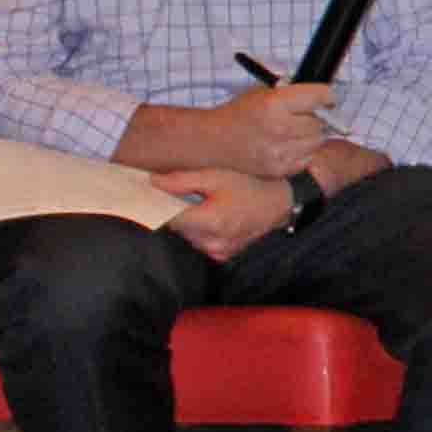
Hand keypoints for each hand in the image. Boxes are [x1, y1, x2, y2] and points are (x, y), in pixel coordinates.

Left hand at [151, 168, 291, 263]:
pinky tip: (214, 218)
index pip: (168, 219)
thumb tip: (153, 183)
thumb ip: (183, 180)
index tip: (156, 195)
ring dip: (189, 223)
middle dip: (178, 212)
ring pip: (188, 237)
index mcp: (209, 221)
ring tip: (204, 205)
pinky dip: (201, 232)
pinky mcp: (223, 255)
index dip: (159, 206)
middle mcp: (212, 242)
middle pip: (177, 228)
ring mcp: (217, 251)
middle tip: (187, 195)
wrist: (279, 204)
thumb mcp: (217, 176)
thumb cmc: (249, 186)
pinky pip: (201, 243)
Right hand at [210, 82, 336, 179]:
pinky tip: (285, 146)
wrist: (213, 140)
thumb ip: (292, 94)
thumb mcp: (262, 92)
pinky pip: (307, 158)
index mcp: (274, 103)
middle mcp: (278, 127)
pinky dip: (302, 152)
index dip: (327, 97)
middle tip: (300, 117)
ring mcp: (279, 151)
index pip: (319, 97)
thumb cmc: (239, 113)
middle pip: (319, 122)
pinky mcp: (278, 168)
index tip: (328, 99)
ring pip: (316, 141)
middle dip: (313, 118)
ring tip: (291, 132)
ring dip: (309, 136)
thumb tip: (323, 97)